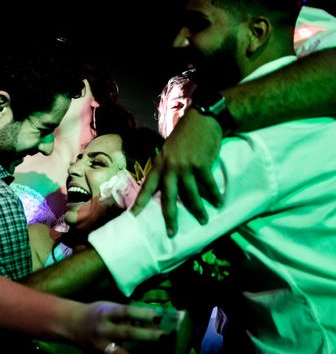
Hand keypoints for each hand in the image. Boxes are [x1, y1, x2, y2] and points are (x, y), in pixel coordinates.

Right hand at [80, 301, 165, 353]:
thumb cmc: (96, 313)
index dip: (143, 314)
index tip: (159, 316)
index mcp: (105, 313)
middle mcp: (103, 330)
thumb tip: (154, 322)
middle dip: (147, 336)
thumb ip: (128, 315)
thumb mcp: (109, 307)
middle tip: (164, 337)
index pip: (126, 312)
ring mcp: (101, 348)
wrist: (72, 324)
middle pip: (127, 334)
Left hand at [131, 110, 222, 235]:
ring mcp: (186, 166)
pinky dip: (214, 195)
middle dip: (170, 217)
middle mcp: (170, 167)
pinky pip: (208, 185)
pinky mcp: (201, 164)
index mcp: (160, 164)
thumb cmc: (186, 135)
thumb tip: (167, 184)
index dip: (141, 201)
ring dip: (198, 209)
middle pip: (168, 197)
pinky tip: (219, 203)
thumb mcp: (169, 150)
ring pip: (190, 194)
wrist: (202, 120)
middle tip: (171, 233)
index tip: (134, 215)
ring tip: (204, 221)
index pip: (148, 186)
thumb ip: (166, 166)